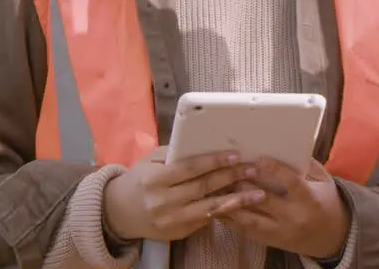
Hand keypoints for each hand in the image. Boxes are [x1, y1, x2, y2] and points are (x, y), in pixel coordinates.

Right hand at [103, 147, 265, 241]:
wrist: (119, 213)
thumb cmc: (139, 180)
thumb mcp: (150, 162)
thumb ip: (174, 154)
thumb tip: (205, 144)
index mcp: (155, 180)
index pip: (190, 169)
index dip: (214, 162)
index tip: (235, 155)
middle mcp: (163, 202)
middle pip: (203, 187)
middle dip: (231, 177)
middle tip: (253, 169)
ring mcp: (171, 220)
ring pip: (209, 209)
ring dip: (236, 200)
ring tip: (258, 193)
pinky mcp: (178, 233)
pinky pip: (206, 220)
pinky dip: (225, 212)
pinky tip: (242, 204)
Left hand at [219, 158, 349, 259]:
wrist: (331, 238)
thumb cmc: (326, 202)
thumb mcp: (324, 181)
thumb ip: (308, 164)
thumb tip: (288, 144)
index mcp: (310, 200)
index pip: (292, 184)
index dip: (276, 170)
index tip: (259, 158)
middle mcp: (294, 218)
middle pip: (266, 202)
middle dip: (247, 186)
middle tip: (231, 170)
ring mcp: (280, 232)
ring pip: (250, 220)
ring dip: (232, 203)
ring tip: (216, 188)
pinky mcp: (269, 241)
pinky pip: (245, 231)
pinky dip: (230, 219)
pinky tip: (217, 206)